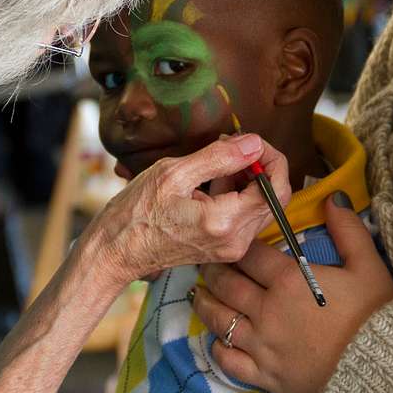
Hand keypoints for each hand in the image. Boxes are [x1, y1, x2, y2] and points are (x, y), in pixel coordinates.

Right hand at [90, 133, 291, 287]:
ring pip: (261, 208)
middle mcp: (235, 241)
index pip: (275, 188)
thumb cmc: (136, 212)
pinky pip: (246, 218)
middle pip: (274, 199)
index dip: (271, 159)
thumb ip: (219, 157)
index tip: (252, 142)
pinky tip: (212, 184)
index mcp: (224, 222)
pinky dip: (238, 196)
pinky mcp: (224, 249)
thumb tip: (253, 143)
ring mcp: (231, 249)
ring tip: (216, 164)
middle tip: (234, 147)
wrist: (117, 250)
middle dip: (261, 168)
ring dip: (249, 181)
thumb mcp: (174, 173)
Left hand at [192, 193, 392, 392]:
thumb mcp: (368, 267)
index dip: (236, 246)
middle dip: (212, 271)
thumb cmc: (376, 318)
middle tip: (206, 264)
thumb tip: (333, 196)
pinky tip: (217, 340)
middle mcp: (267, 310)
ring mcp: (262, 345)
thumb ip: (348, 229)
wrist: (383, 373)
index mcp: (289, 280)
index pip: (249, 256)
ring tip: (200, 294)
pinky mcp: (264, 375)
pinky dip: (217, 348)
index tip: (228, 241)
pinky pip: (229, 360)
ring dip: (206, 304)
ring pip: (219, 320)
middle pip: (227, 285)